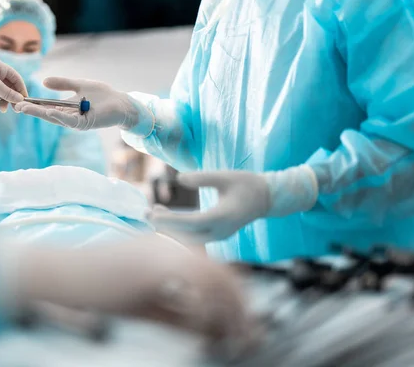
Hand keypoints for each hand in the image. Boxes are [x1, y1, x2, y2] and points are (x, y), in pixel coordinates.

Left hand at [0, 59, 27, 112]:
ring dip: (3, 100)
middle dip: (12, 97)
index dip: (21, 89)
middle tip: (14, 109)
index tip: (24, 100)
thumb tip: (20, 99)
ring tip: (1, 109)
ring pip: (2, 91)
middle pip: (10, 86)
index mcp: (0, 66)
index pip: (16, 78)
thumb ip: (8, 93)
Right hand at [12, 77, 152, 133]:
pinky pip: (69, 121)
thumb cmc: (102, 95)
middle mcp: (69, 118)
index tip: (19, 100)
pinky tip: (49, 112)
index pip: (46, 108)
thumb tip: (44, 81)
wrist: (120, 102)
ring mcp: (77, 122)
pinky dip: (59, 116)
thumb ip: (63, 83)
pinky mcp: (85, 124)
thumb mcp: (78, 85)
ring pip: (55, 119)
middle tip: (16, 106)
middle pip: (47, 115)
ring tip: (26, 108)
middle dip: (32, 110)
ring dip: (41, 114)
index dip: (33, 105)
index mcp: (66, 110)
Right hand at [13, 237, 253, 343]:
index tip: (243, 326)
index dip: (235, 300)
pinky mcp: (156, 264)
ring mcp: (165, 252)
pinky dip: (208, 311)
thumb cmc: (100, 288)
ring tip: (238, 339)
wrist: (64, 274)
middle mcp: (173, 245)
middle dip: (241, 308)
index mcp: (171, 249)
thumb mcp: (147, 305)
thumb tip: (212, 332)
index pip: (215, 271)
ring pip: (216, 279)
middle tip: (250, 337)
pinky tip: (207, 330)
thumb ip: (180, 315)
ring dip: (231, 311)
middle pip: (222, 274)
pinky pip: (196, 287)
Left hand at [148, 166, 317, 242]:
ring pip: (189, 238)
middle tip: (145, 213)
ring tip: (153, 212)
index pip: (191, 222)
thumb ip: (202, 177)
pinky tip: (166, 217)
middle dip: (165, 226)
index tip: (152, 213)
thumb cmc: (247, 184)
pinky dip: (179, 229)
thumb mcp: (225, 176)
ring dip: (171, 228)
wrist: (268, 198)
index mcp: (223, 217)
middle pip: (186, 234)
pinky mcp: (218, 235)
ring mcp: (220, 236)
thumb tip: (179, 178)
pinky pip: (194, 237)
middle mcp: (220, 231)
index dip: (170, 219)